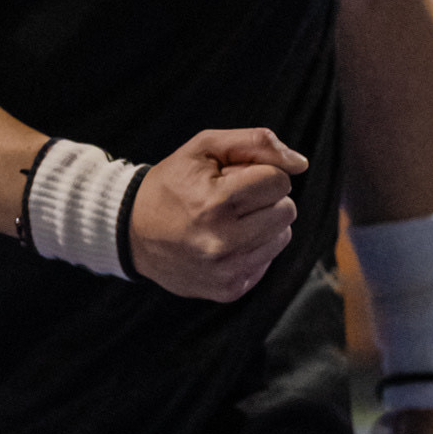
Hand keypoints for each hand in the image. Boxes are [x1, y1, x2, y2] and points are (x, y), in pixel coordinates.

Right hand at [127, 126, 306, 301]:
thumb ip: (254, 143)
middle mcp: (222, 241)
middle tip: (233, 199)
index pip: (279, 181)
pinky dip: (253, 247)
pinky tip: (224, 241)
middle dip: (266, 198)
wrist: (130, 232)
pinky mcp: (228, 290)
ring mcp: (226, 271)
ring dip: (263, 223)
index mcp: (215, 202)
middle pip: (286, 210)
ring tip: (229, 220)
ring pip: (282, 236)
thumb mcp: (203, 148)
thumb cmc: (172, 183)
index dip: (261, 173)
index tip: (235, 177)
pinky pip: (267, 260)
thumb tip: (301, 163)